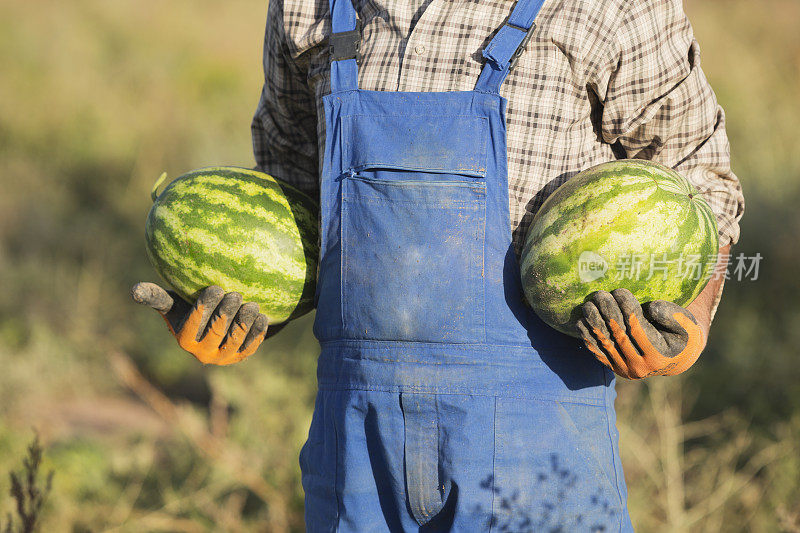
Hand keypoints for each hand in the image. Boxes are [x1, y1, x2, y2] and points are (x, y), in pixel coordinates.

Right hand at [131, 282, 268, 364]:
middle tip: (235, 294)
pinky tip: (262, 318)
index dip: (204, 308)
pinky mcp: (241, 357)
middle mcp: (203, 354)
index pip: (193, 324)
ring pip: (235, 341)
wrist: (214, 327)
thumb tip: (134, 289)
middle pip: (216, 333)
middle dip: (226, 313)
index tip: (215, 288)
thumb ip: (157, 298)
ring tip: (251, 305)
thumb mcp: (174, 304)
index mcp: (185, 340)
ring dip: (245, 323)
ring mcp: (224, 357)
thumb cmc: (189, 310)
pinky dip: (257, 333)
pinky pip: (251, 346)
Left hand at [576, 288, 705, 378]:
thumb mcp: (686, 323)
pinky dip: (588, 337)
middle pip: (618, 335)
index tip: (620, 291)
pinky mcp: (615, 368)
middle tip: (600, 294)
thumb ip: (672, 315)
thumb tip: (651, 308)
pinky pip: (598, 352)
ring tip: (588, 304)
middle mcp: (640, 367)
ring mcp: (625, 370)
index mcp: (658, 356)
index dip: (627, 309)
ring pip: (605, 344)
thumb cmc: (683, 334)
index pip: (637, 328)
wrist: (677, 357)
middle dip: (607, 312)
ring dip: (593, 323)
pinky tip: (581, 322)